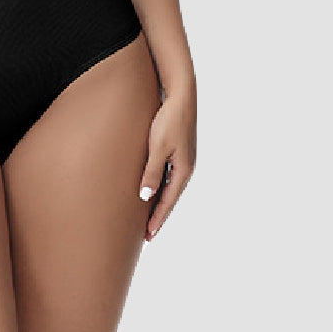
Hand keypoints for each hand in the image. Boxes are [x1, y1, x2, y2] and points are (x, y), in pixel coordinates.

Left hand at [138, 83, 195, 240]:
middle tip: (146, 233)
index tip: (148, 235)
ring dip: (159, 200)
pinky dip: (160, 185)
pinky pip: (169, 175)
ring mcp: (184, 159)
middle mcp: (186, 168)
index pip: (168, 201)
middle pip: (170, 197)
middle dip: (159, 214)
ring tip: (147, 214)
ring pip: (169, 186)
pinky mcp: (179, 150)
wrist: (181, 96)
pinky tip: (152, 188)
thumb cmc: (168, 120)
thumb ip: (152, 172)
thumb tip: (146, 198)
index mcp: (183, 170)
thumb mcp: (157, 147)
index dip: (157, 218)